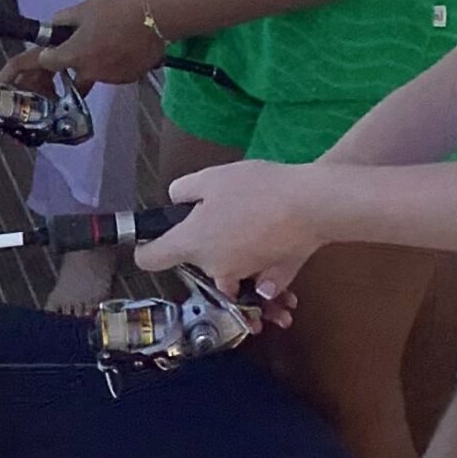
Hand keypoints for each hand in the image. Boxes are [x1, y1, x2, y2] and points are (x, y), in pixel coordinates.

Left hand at [4, 0, 167, 91]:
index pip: (47, 63)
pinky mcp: (128, 79)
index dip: (48, 54)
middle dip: (75, 59)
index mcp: (73, 55)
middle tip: (86, 41)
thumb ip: (62, 20)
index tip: (53, 47)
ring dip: (95, 62)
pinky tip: (123, 48)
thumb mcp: (83, 9)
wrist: (153, 20)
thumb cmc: (115, 11)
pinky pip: (113, 73)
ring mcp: (109, 79)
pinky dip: (113, 64)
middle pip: (73, 71)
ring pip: (94, 73)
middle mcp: (88, 73)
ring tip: (109, 41)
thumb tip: (54, 26)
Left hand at [136, 157, 320, 303]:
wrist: (310, 205)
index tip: (150, 238)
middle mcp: (214, 269)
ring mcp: (244, 276)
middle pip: (196, 260)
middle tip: (221, 208)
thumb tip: (178, 201)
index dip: (146, 248)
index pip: (150, 260)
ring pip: (227, 268)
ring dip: (232, 252)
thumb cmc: (256, 189)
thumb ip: (184, 191)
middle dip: (203, 239)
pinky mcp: (272, 279)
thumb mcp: (210, 178)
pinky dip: (261, 267)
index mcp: (192, 244)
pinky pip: (258, 276)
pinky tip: (272, 240)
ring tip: (248, 219)